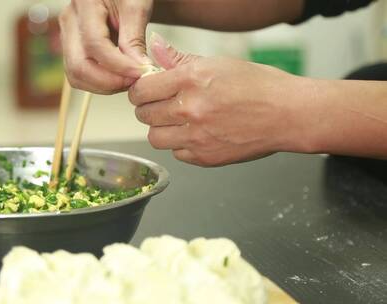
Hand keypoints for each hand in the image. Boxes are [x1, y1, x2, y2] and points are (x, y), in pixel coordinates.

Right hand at [59, 0, 153, 93]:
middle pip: (79, 65)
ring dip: (104, 86)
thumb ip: (135, 38)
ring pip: (76, 76)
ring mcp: (67, 36)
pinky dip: (100, 83)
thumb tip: (139, 70)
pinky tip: (119, 78)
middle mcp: (69, 20)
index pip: (95, 44)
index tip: (141, 73)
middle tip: (135, 82)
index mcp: (84, 3)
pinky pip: (80, 75)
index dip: (119, 65)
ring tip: (128, 80)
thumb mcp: (137, 6)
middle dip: (109, 82)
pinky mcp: (72, 48)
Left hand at [129, 34, 309, 166]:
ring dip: (161, 129)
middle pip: (144, 115)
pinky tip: (195, 134)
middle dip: (148, 109)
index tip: (145, 91)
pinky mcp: (204, 157)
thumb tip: (155, 47)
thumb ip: (179, 59)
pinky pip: (176, 154)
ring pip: (155, 138)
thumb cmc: (259, 86)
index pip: (142, 89)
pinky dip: (181, 145)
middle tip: (161, 105)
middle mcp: (190, 109)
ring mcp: (197, 136)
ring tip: (177, 121)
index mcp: (191, 79)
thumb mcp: (218, 63)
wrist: (288, 115)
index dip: (139, 90)